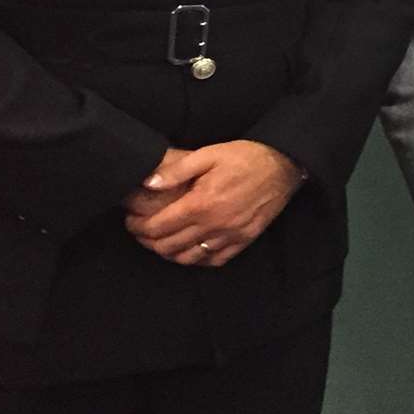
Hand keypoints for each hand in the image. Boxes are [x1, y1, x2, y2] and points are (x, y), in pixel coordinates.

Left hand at [124, 141, 304, 267]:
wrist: (283, 165)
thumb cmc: (245, 157)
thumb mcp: (208, 154)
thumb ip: (176, 170)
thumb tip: (148, 183)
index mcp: (202, 204)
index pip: (158, 227)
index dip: (138, 227)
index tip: (130, 222)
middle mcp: (214, 224)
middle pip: (169, 246)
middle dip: (148, 242)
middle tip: (140, 232)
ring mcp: (230, 235)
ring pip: (190, 257)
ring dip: (169, 253)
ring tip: (160, 243)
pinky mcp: (244, 239)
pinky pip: (215, 260)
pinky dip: (198, 259)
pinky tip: (191, 250)